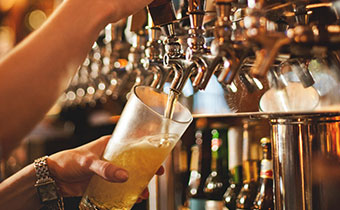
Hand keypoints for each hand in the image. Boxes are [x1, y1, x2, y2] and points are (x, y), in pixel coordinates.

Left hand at [47, 135, 163, 198]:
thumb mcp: (88, 162)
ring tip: (144, 192)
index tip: (157, 156)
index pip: (132, 144)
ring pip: (128, 175)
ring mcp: (108, 170)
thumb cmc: (68, 161)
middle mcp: (111, 156)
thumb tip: (124, 176)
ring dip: (138, 183)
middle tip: (157, 174)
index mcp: (109, 145)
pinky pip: (119, 187)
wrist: (52, 177)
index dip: (146, 149)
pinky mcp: (103, 182)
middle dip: (146, 168)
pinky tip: (133, 198)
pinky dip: (127, 192)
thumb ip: (105, 169)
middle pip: (134, 161)